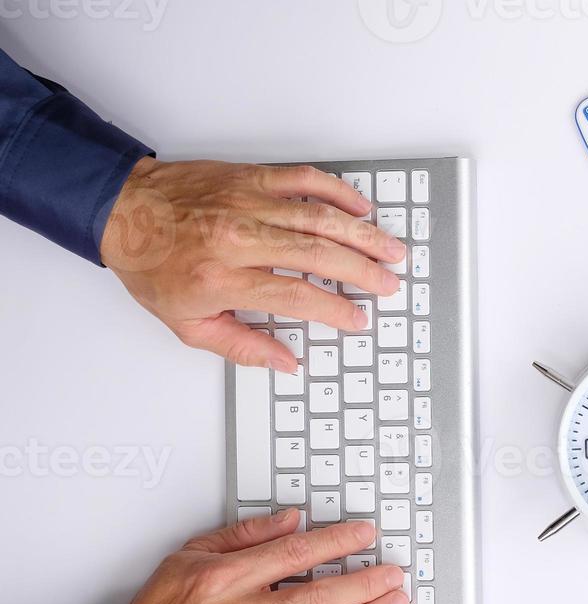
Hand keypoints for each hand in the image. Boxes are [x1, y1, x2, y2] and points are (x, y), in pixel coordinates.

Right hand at [96, 511, 406, 603]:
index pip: (298, 553)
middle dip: (367, 581)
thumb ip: (243, 535)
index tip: (364, 535)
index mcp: (229, 580)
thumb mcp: (188, 558)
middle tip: (393, 572)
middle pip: (324, 594)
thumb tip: (289, 519)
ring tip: (396, 602)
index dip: (339, 541)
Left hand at [99, 158, 406, 372]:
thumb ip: (241, 347)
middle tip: (389, 285)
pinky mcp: (250, 179)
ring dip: (363, 236)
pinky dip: (337, 192)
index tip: (357, 320)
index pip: (296, 296)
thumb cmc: (152, 265)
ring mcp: (247, 204)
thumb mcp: (187, 324)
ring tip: (391, 251)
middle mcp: (239, 239)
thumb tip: (285, 362)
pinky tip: (360, 208)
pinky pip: (303, 180)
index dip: (334, 311)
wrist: (118, 210)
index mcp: (223, 279)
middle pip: (319, 256)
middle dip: (363, 273)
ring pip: (320, 218)